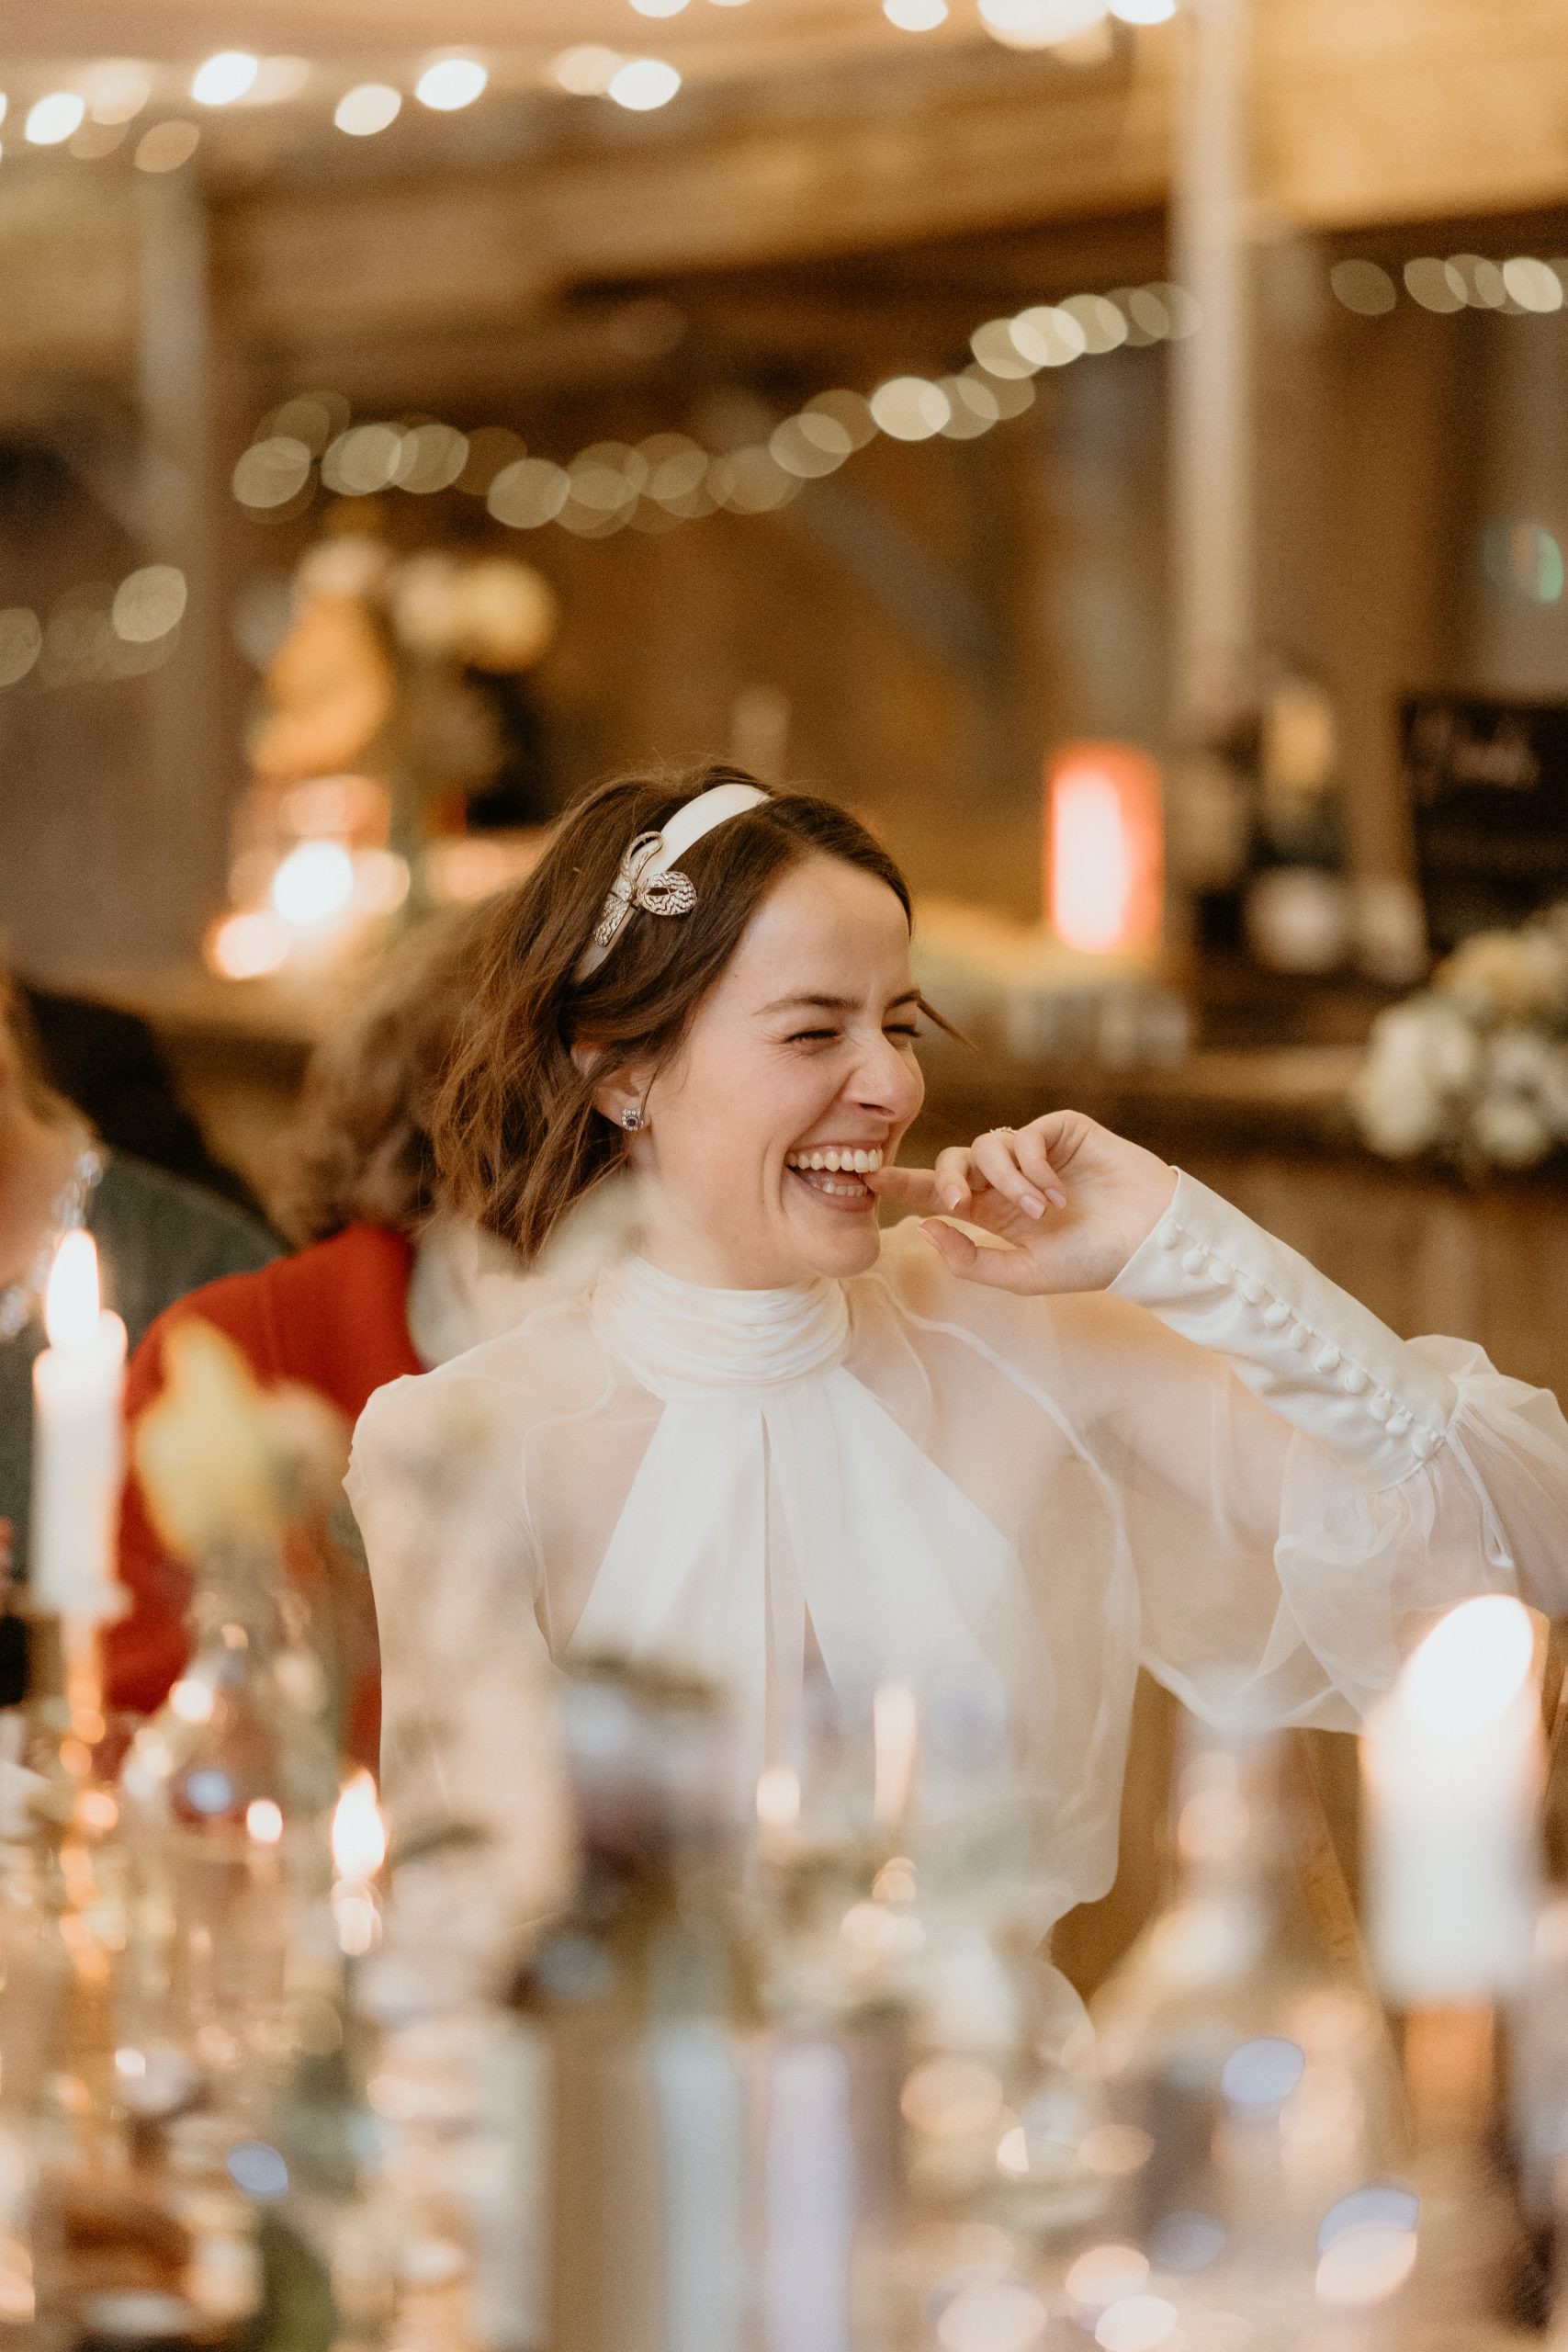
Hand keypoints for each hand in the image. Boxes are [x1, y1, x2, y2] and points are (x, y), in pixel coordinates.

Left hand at [867, 1109, 1176, 1294]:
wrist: (1146, 1240)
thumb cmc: (1090, 1262)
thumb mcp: (1022, 1274)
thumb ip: (971, 1258)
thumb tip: (921, 1229)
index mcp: (992, 1212)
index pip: (938, 1191)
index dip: (903, 1183)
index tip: (867, 1178)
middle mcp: (1006, 1178)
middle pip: (954, 1160)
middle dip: (946, 1177)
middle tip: (957, 1201)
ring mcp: (1033, 1152)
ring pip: (986, 1147)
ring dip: (1007, 1183)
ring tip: (1040, 1212)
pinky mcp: (1059, 1131)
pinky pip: (1023, 1137)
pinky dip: (1033, 1168)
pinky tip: (1058, 1194)